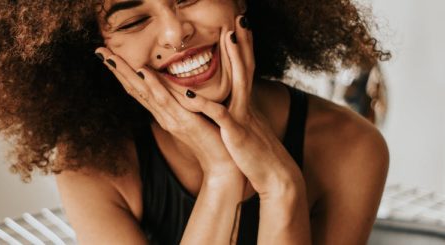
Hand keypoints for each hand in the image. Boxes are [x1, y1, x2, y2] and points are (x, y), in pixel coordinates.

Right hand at [94, 47, 243, 181]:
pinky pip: (166, 101)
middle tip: (99, 50)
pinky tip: (143, 72)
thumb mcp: (195, 116)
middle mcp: (163, 115)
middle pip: (135, 89)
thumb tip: (178, 87)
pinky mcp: (185, 122)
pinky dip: (154, 86)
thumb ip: (184, 103)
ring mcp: (171, 119)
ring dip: (127, 73)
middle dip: (117, 69)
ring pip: (144, 92)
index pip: (139, 89)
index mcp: (164, 113)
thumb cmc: (212, 139)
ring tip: (111, 57)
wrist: (223, 165)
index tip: (109, 55)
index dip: (123, 72)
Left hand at [195, 15, 304, 198]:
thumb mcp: (248, 127)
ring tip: (229, 36)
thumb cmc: (257, 154)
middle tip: (241, 18)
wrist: (275, 176)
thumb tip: (233, 102)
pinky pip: (219, 115)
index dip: (244, 48)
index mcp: (246, 104)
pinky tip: (190, 94)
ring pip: (238, 82)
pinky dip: (205, 105)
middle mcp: (246, 105)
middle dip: (243, 42)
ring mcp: (243, 117)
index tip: (240, 26)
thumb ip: (240, 112)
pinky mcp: (236, 133)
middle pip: (246, 67)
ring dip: (235, 59)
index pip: (246, 70)